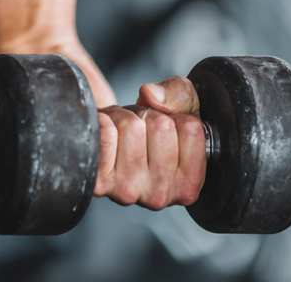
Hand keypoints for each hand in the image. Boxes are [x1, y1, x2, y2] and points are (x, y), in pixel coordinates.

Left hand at [95, 76, 206, 209]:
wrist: (106, 139)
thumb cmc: (147, 127)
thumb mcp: (179, 107)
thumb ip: (178, 95)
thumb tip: (152, 96)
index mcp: (188, 186)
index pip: (191, 129)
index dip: (175, 115)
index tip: (165, 128)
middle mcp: (160, 196)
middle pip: (161, 126)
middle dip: (146, 115)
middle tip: (139, 128)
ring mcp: (128, 191)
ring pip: (131, 126)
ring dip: (123, 116)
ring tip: (121, 132)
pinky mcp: (99, 181)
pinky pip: (105, 133)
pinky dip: (103, 120)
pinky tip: (104, 133)